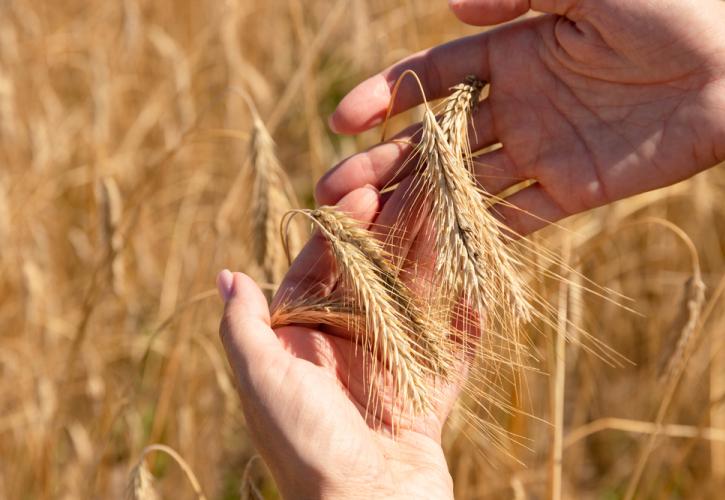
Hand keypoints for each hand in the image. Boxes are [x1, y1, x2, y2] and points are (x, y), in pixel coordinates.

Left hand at [218, 187, 457, 499]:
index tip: (366, 194)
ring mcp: (388, 371)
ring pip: (415, 303)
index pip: (320, 269)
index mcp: (301, 342)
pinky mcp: (426, 397)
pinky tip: (480, 284)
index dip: (340, 231)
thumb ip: (244, 328)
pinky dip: (465, 324)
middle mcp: (343, 351)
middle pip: (372, 277)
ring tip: (453, 216)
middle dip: (393, 234)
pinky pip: (450, 353)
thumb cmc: (304, 446)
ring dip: (434, 261)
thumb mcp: (263, 380)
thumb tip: (228, 274)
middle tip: (418, 189)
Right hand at [317, 0, 724, 234]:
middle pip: (433, 140)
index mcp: (511, 53)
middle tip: (330, 190)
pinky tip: (432, 256)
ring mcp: (539, 150)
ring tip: (364, 229)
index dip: (384, 98)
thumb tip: (449, 5)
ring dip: (415, 205)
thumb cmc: (670, 5)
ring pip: (463, 184)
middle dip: (381, 163)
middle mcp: (515, 105)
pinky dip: (477, 237)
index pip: (430, 80)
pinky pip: (516, 218)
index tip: (340, 122)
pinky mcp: (570, 189)